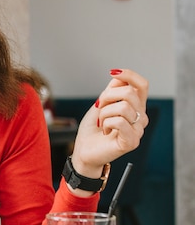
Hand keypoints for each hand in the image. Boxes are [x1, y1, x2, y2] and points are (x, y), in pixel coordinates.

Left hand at [70, 69, 148, 183]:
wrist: (83, 151)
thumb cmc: (92, 130)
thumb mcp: (100, 105)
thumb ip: (111, 91)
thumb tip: (119, 77)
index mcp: (135, 107)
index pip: (142, 85)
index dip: (129, 75)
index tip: (112, 72)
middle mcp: (140, 118)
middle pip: (130, 92)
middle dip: (107, 97)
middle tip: (99, 109)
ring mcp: (138, 130)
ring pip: (123, 107)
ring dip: (104, 113)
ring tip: (101, 123)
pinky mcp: (132, 141)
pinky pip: (119, 121)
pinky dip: (106, 123)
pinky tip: (104, 131)